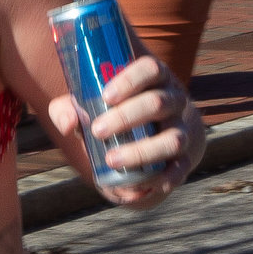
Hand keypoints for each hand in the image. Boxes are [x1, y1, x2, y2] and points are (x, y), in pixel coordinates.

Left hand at [45, 51, 202, 204]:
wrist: (157, 130)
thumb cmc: (115, 111)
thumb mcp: (91, 103)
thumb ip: (69, 107)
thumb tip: (68, 123)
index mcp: (154, 79)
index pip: (150, 69)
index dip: (131, 80)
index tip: (106, 96)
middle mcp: (173, 100)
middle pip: (158, 102)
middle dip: (126, 117)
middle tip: (98, 130)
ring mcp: (181, 129)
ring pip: (173, 138)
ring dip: (142, 151)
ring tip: (111, 160)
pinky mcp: (184, 157)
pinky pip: (180, 168)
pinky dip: (165, 177)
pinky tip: (145, 184)